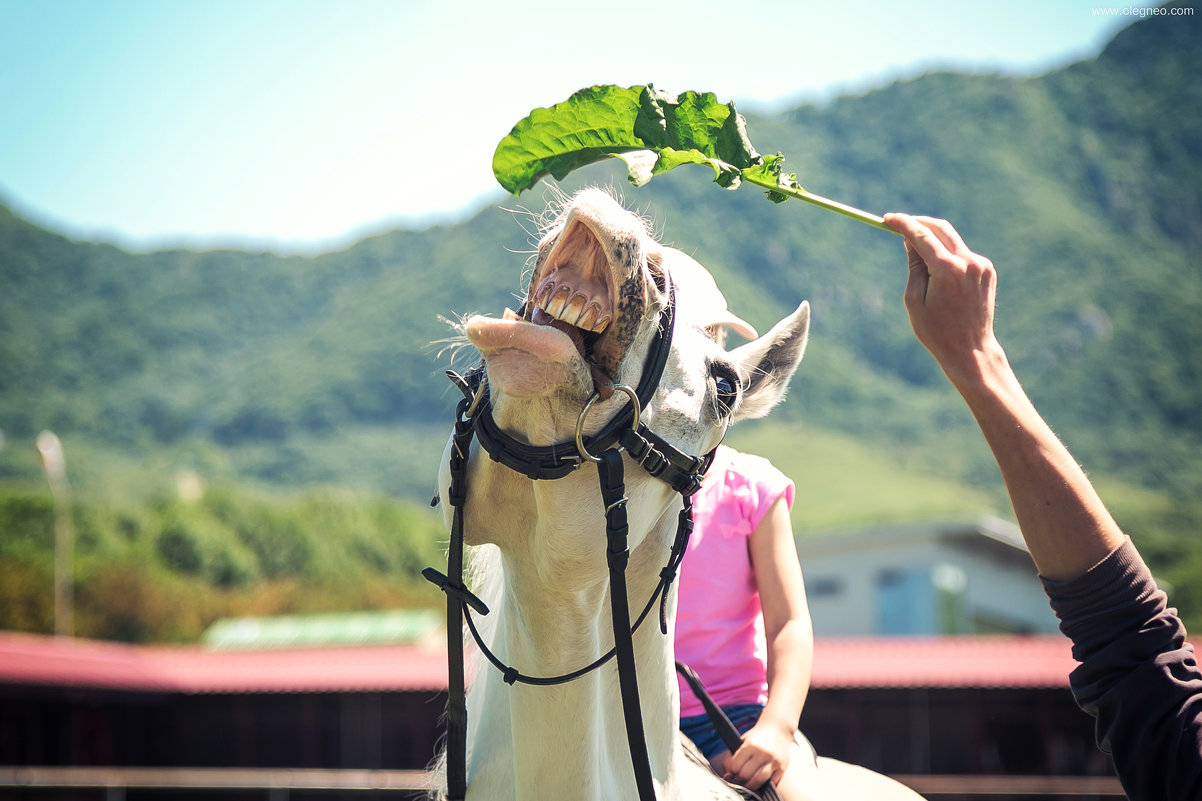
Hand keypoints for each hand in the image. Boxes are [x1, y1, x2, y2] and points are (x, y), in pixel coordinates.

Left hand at [724, 721, 792, 788]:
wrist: (778, 728)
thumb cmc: (757, 737)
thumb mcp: (743, 741)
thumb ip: (733, 756)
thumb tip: (727, 776)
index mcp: (750, 744)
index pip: (735, 765)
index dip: (732, 770)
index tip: (733, 771)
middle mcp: (762, 752)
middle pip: (746, 774)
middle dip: (741, 778)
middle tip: (741, 777)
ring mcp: (773, 760)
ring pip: (758, 780)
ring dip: (751, 785)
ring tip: (749, 782)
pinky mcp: (783, 766)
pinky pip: (772, 782)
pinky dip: (765, 784)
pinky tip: (762, 780)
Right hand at [883, 213, 1001, 389]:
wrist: (970, 350)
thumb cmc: (936, 331)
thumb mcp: (914, 300)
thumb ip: (913, 266)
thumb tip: (910, 240)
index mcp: (947, 270)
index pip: (921, 235)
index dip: (903, 223)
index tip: (887, 219)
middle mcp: (968, 263)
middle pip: (940, 228)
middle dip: (919, 223)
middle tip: (899, 224)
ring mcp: (980, 265)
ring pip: (951, 240)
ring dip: (932, 240)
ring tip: (915, 255)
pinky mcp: (987, 271)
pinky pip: (962, 254)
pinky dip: (946, 255)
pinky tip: (937, 274)